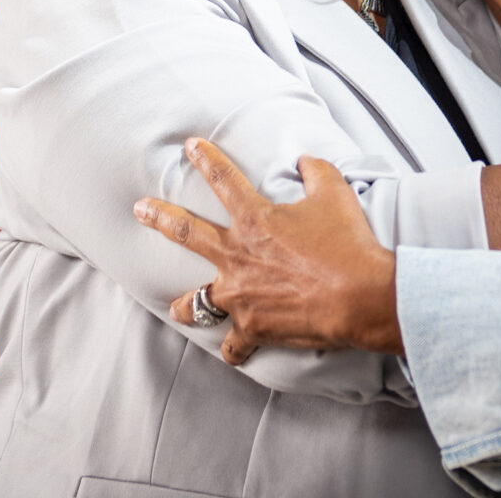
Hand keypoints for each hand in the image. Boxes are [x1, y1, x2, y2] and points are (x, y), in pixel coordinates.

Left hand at [132, 138, 400, 364]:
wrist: (360, 296)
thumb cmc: (348, 243)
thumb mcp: (335, 193)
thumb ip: (315, 171)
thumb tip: (305, 161)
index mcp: (255, 219)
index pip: (223, 180)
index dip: (205, 159)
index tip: (190, 147)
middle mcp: (237, 255)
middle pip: (186, 232)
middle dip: (159, 218)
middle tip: (140, 209)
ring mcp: (240, 295)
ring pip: (197, 301)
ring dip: (184, 305)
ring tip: (174, 308)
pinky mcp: (253, 327)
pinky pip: (234, 343)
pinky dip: (235, 349)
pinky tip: (232, 353)